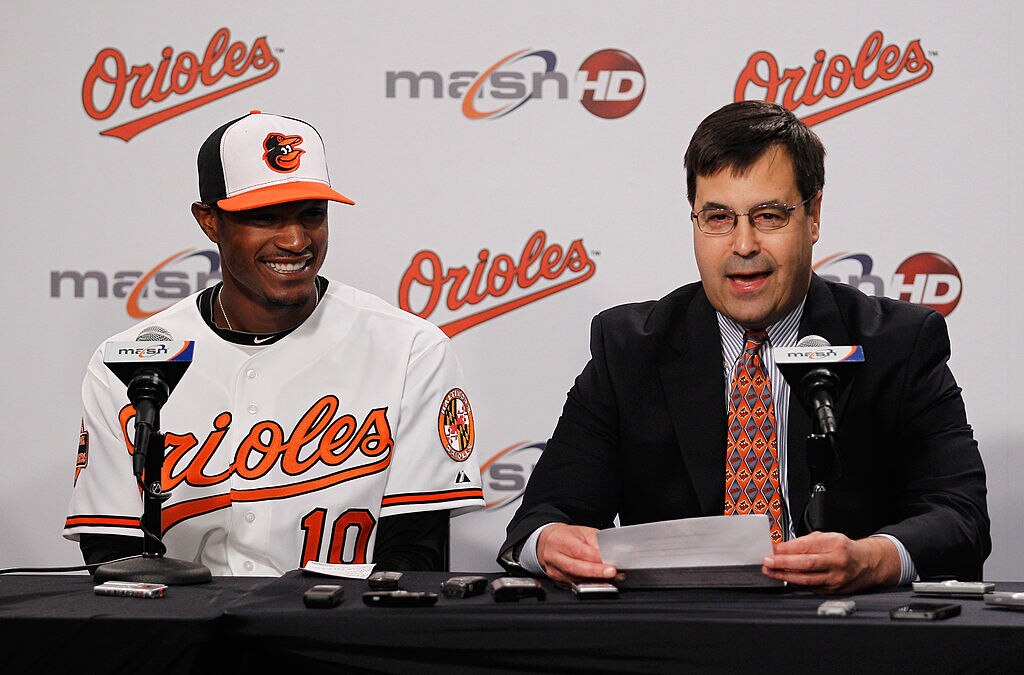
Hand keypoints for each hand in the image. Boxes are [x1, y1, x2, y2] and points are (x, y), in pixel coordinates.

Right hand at [536, 523, 616, 585]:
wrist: (548, 543)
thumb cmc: (565, 536)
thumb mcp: (582, 531)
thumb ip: (595, 541)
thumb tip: (609, 553)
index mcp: (559, 540)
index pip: (578, 551)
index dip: (595, 559)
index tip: (609, 562)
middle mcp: (553, 557)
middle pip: (576, 568)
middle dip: (596, 572)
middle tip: (612, 573)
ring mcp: (554, 571)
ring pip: (576, 580)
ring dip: (595, 581)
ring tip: (610, 579)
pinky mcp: (557, 582)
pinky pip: (575, 585)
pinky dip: (589, 585)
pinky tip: (599, 583)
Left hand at [761, 531, 901, 593]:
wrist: (867, 564)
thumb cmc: (845, 549)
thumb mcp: (827, 537)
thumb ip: (805, 542)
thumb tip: (782, 547)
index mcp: (836, 545)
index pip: (807, 546)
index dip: (787, 549)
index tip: (773, 549)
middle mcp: (837, 563)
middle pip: (806, 564)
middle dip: (783, 563)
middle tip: (767, 562)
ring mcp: (836, 579)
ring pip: (807, 580)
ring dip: (785, 576)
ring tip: (771, 572)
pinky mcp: (833, 591)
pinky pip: (811, 587)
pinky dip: (796, 583)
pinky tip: (785, 579)